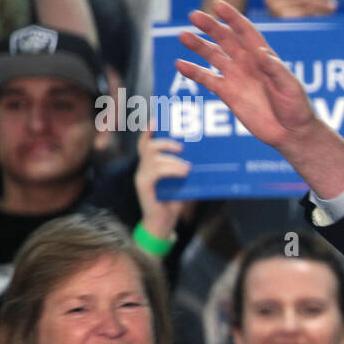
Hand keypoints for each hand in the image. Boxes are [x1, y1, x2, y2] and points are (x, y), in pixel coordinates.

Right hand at [134, 124, 192, 243]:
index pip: (145, 143)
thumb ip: (185, 168)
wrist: (164, 223)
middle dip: (165, 143)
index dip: (148, 131)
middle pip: (147, 147)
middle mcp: (143, 168)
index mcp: (150, 165)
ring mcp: (141, 177)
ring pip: (153, 159)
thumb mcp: (182, 182)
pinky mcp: (143, 186)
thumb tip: (201, 156)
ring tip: (187, 168)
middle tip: (181, 147)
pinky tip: (183, 173)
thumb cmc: (174, 201)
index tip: (156, 119)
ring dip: (173, 161)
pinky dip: (171, 169)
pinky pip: (155, 172)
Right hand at [176, 0, 322, 152]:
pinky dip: (194, 72)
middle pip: (226, 39)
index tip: (217, 5)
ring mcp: (236, 77)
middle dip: (211, 27)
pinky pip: (208, 79)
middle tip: (194, 15)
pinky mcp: (228, 94)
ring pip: (213, 56)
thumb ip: (276, 69)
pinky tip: (180, 64)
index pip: (246, 31)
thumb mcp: (291, 87)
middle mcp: (248, 62)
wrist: (291, 133)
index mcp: (264, 56)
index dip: (232, 18)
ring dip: (199, 46)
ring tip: (184, 36)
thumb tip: (260, 51)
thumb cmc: (297, 107)